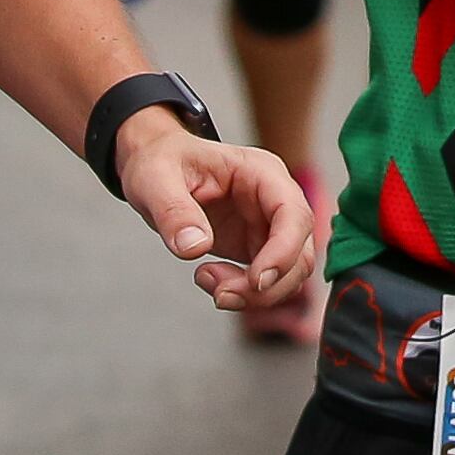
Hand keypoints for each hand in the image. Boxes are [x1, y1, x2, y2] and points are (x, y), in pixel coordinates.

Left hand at [111, 107, 320, 314]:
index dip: (283, 251)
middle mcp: (272, 199)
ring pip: (287, 274)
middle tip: (221, 293)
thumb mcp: (155, 178)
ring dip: (253, 293)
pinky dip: (243, 293)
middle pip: (299, 252)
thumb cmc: (161, 160)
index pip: (293, 214)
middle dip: (266, 285)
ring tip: (207, 281)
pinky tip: (209, 279)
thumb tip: (194, 247)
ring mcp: (266, 225)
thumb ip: (174, 211)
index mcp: (261, 172)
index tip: (255, 280)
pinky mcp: (254, 246)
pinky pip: (265, 281)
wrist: (155, 167)